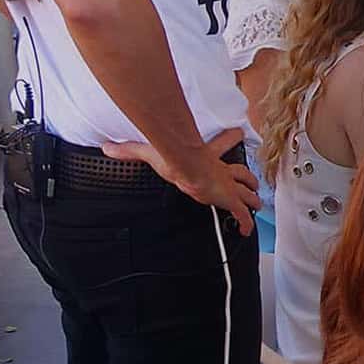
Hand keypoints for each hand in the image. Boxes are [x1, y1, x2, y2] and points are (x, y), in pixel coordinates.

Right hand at [102, 128, 260, 235]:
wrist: (187, 164)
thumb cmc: (174, 156)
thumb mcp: (150, 150)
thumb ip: (130, 150)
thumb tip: (107, 147)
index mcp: (206, 158)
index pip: (220, 145)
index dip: (230, 138)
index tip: (238, 133)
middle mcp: (220, 172)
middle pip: (240, 173)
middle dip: (247, 178)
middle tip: (252, 182)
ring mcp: (226, 186)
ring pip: (246, 192)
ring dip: (252, 198)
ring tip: (256, 204)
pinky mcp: (229, 199)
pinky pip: (241, 214)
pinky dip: (245, 222)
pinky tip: (247, 229)